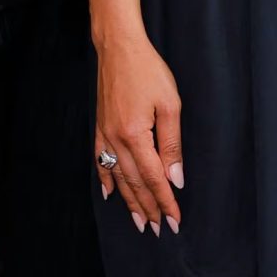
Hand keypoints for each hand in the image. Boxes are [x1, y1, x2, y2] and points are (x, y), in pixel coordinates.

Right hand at [95, 29, 182, 233]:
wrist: (118, 48)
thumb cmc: (148, 71)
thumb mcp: (170, 105)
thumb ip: (172, 144)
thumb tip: (175, 177)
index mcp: (135, 135)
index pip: (153, 178)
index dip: (165, 201)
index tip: (175, 220)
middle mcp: (116, 140)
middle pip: (135, 183)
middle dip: (149, 208)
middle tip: (160, 229)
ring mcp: (105, 134)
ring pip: (118, 177)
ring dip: (130, 202)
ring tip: (139, 221)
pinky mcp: (100, 127)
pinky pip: (101, 161)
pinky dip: (106, 180)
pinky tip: (110, 193)